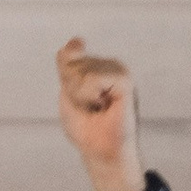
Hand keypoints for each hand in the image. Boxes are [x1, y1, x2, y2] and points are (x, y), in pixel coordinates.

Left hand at [56, 37, 144, 190]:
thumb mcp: (67, 92)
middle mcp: (109, 64)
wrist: (99, 151)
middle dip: (71, 89)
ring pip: (81, 70)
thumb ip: (67, 64)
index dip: (65, 81)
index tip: (80, 100)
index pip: (66, 56)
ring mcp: (118, 70)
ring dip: (81, 95)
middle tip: (89, 108)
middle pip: (71, 63)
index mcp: (96, 66)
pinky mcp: (125, 80)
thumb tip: (77, 39)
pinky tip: (104, 106)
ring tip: (96, 108)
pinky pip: (93, 78)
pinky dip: (90, 96)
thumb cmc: (86, 127)